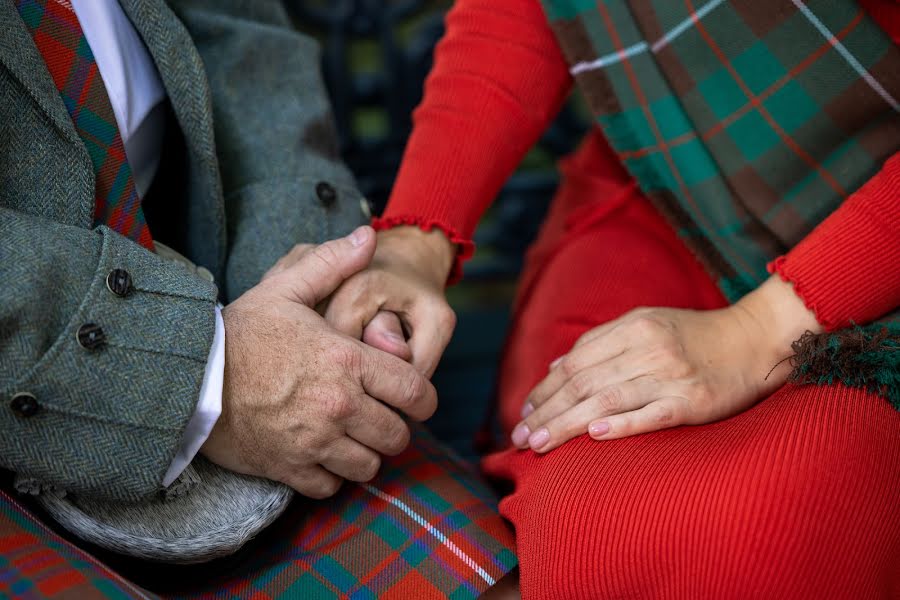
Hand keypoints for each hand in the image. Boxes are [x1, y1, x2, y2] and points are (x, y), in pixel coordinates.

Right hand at [201, 226, 437, 497]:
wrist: (187, 377)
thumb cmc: (240, 333)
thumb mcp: (284, 289)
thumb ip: (331, 263)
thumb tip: (369, 237)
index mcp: (346, 360)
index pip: (416, 392)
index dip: (424, 398)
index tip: (415, 398)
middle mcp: (338, 405)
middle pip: (398, 435)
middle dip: (396, 427)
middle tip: (379, 415)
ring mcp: (314, 442)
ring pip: (369, 466)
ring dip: (366, 453)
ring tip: (352, 435)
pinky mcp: (289, 468)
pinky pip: (331, 487)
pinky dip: (332, 475)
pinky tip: (322, 454)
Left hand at [511, 276, 821, 451]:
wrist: (756, 339)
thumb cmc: (697, 336)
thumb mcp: (648, 323)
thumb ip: (604, 342)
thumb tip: (558, 366)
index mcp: (633, 327)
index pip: (576, 360)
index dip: (545, 387)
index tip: (525, 411)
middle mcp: (647, 349)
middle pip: (583, 381)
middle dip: (546, 410)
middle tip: (520, 437)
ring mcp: (670, 376)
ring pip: (607, 399)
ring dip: (567, 423)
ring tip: (539, 444)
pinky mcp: (693, 402)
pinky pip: (651, 414)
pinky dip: (621, 424)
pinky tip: (594, 435)